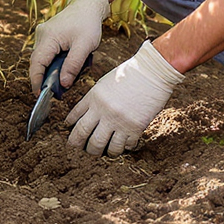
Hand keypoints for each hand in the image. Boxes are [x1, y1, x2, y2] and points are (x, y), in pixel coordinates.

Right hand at [30, 0, 110, 94]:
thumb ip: (73, 66)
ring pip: (41, 57)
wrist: (87, 6)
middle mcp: (41, 35)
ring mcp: (42, 34)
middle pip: (37, 62)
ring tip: (59, 80)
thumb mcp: (84, 46)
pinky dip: (51, 62)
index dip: (36, 80)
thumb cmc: (87, 24)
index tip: (39, 94)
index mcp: (48, 37)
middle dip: (43, 77)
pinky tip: (61, 66)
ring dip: (48, 69)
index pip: (37, 63)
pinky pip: (45, 52)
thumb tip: (63, 84)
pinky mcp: (47, 35)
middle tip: (52, 91)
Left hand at [65, 40, 183, 155]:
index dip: (70, 128)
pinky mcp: (135, 127)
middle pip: (83, 135)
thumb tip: (84, 115)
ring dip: (100, 152)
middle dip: (79, 145)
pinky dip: (122, 148)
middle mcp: (103, 111)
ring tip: (102, 152)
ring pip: (102, 145)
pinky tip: (122, 146)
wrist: (152, 72)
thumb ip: (94, 99)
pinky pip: (124, 146)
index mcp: (94, 98)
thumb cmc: (129, 74)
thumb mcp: (104, 83)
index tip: (71, 134)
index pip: (75, 117)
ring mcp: (119, 121)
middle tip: (82, 149)